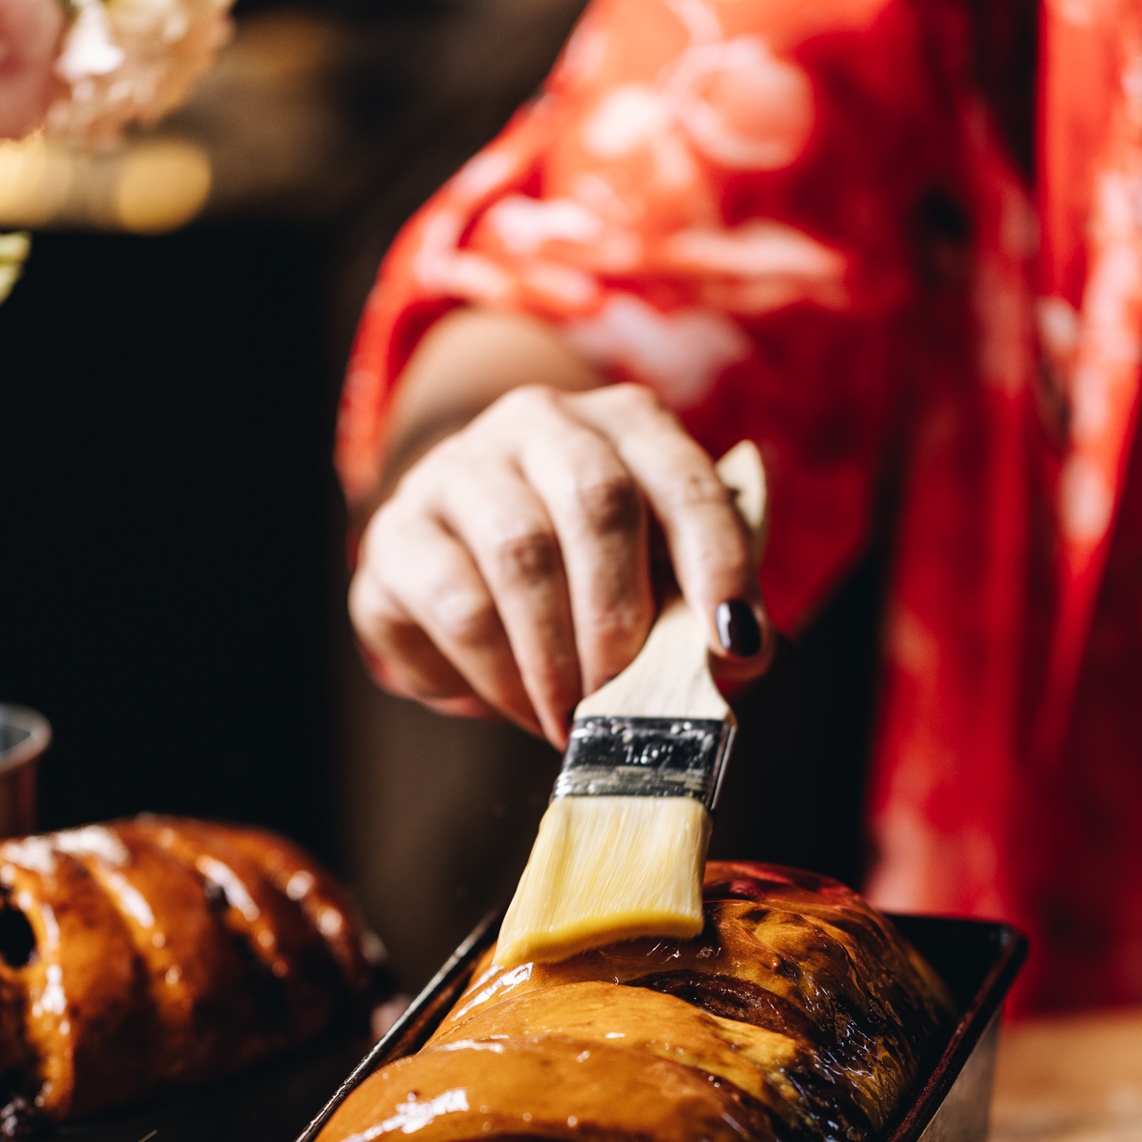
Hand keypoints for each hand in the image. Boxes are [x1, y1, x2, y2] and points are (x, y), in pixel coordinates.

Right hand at [350, 381, 772, 746]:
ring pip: (521, 552)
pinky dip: (500, 673)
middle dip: (623, 617)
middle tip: (628, 697)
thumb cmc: (585, 572)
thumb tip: (743, 655)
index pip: (684, 481)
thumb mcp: (655, 576)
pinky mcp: (397, 531)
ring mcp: (458, 468)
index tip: (735, 644)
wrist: (461, 556)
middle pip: (597, 500)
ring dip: (558, 658)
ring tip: (575, 720)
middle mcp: (539, 422)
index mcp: (625, 422)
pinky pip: (456, 602)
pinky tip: (523, 707)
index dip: (717, 562)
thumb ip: (703, 605)